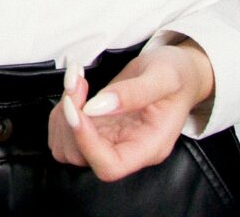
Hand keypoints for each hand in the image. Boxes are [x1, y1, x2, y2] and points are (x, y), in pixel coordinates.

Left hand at [48, 40, 212, 180]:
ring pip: (66, 146)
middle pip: (80, 156)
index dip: (86, 142)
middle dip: (69, 119)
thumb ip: (133, 93)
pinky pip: (65, 131)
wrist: (178, 72)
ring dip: (62, 114)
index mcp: (149, 147)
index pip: (109, 166)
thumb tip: (95, 106)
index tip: (78, 108)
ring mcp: (109, 140)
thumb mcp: (164, 76)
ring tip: (77, 82)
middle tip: (77, 82)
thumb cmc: (178, 75)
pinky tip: (75, 87)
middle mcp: (126, 150)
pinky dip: (61, 110)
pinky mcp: (97, 128)